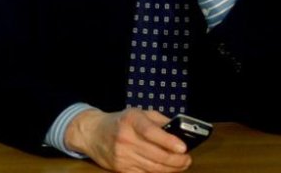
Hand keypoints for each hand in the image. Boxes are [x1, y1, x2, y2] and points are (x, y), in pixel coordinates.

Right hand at [65, 108, 190, 172]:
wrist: (93, 133)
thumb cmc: (120, 121)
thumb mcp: (137, 113)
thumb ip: (158, 120)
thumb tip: (180, 131)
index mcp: (130, 120)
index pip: (150, 131)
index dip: (168, 141)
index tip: (183, 147)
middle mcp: (125, 138)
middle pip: (156, 154)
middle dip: (177, 160)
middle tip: (187, 158)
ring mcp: (123, 155)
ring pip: (154, 167)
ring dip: (172, 168)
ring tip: (181, 164)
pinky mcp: (121, 169)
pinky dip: (159, 172)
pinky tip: (166, 168)